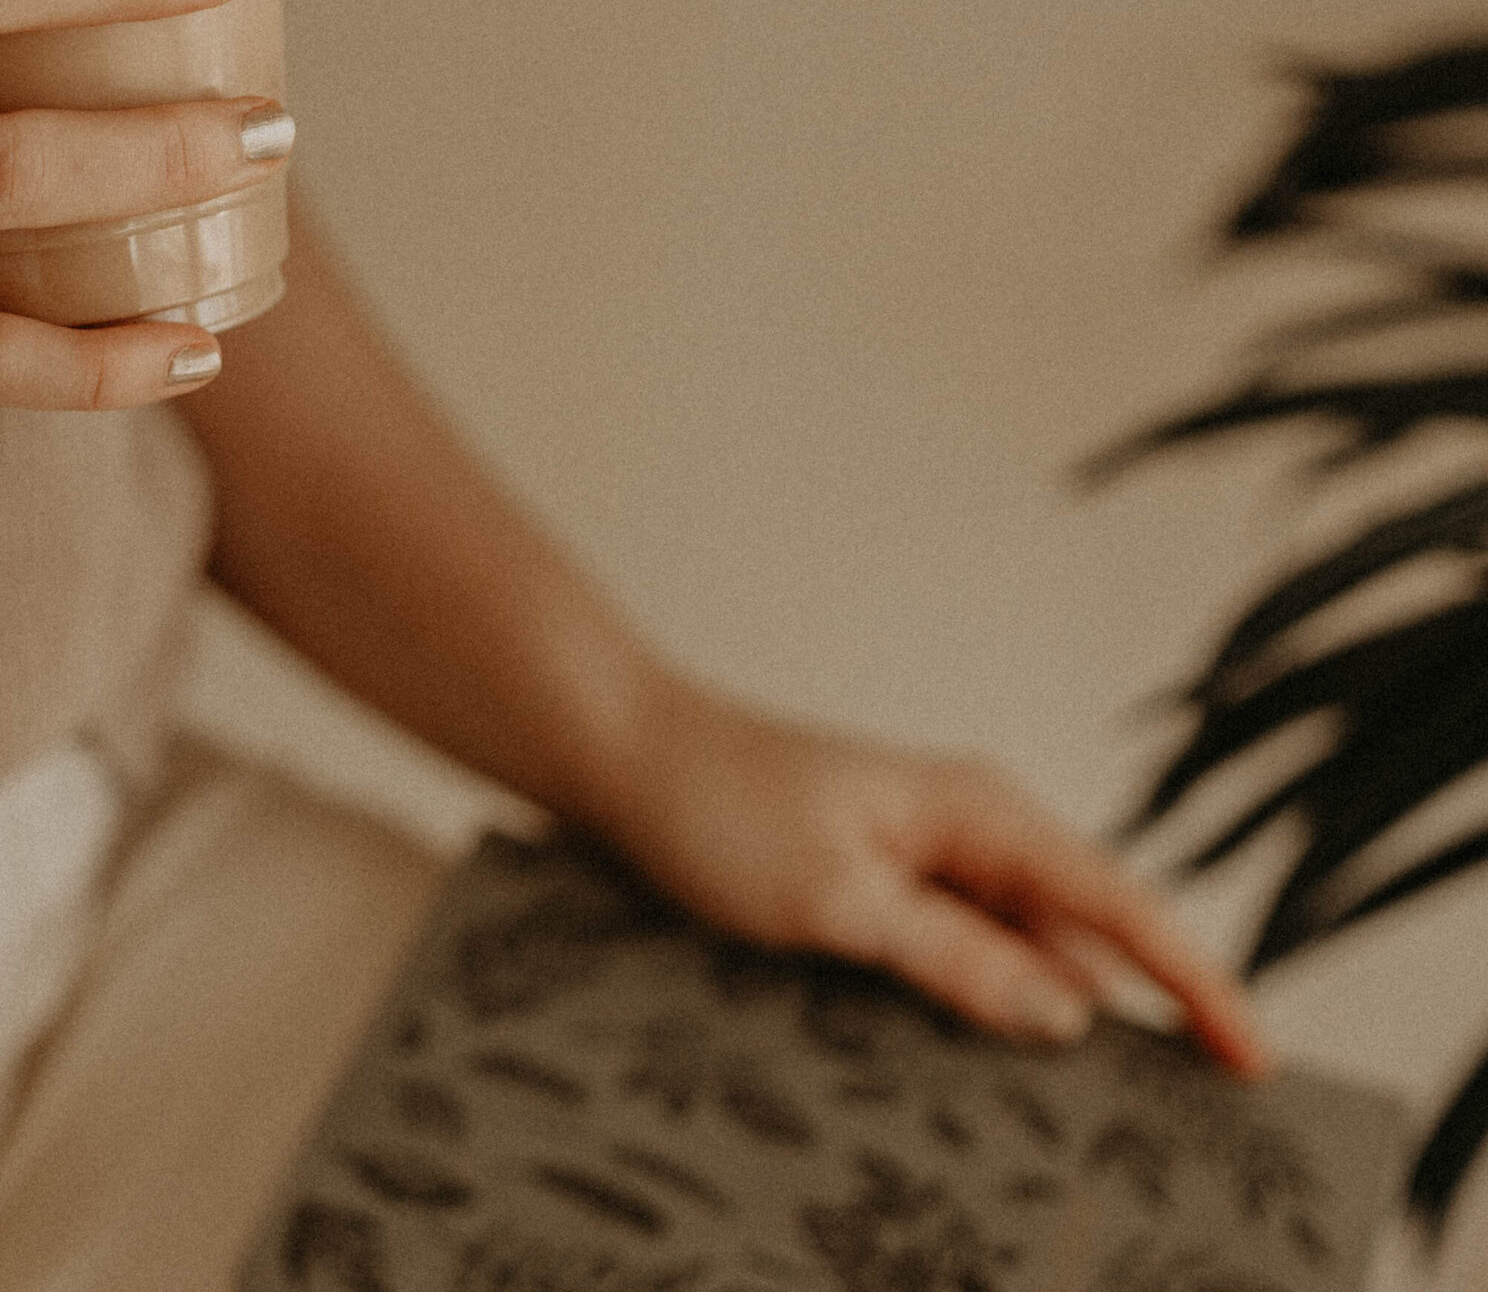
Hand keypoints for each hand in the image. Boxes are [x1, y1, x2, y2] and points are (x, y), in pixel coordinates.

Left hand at [595, 675, 1269, 1073]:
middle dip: (1145, 1021)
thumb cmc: (719, 806)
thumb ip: (953, 956)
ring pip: (1027, 956)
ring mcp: (932, 859)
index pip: (1122, 906)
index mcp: (982, 812)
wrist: (626, 757)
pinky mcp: (889, 886)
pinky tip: (994, 1072)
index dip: (1198, 987)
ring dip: (1058, 1024)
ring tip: (1103, 1120)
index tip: (1257, 1064)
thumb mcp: (834, 898)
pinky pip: (967, 957)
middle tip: (1190, 1126)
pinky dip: (989, 1007)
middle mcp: (974, 830)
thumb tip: (1070, 1014)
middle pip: (1089, 938)